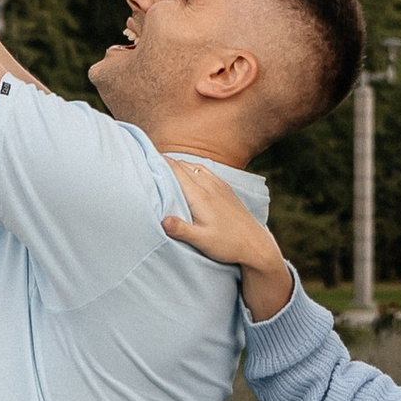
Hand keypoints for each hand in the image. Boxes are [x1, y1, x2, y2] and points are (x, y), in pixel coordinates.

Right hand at [161, 155, 295, 320]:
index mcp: (200, 196)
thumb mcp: (202, 242)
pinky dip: (191, 168)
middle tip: (146, 160)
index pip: (176, 171)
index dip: (159, 161)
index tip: (143, 156)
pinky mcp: (226, 189)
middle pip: (182, 166)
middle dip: (164, 162)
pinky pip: (204, 171)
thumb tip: (163, 220)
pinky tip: (187, 173)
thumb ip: (182, 230)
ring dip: (178, 165)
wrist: (256, 244)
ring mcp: (219, 186)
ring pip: (193, 167)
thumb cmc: (228, 245)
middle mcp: (209, 186)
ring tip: (163, 167)